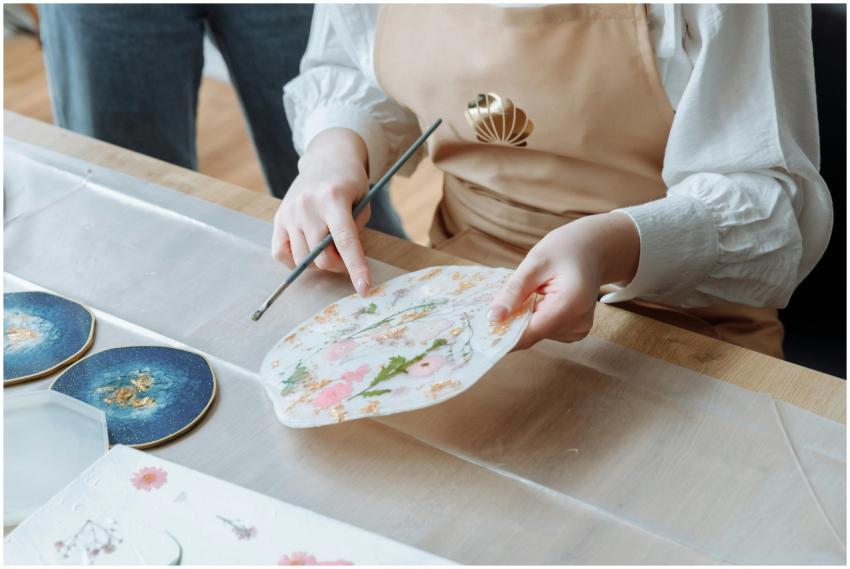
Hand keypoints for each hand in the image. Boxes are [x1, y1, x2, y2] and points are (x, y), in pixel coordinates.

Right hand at [271, 128, 371, 295]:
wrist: (327, 159)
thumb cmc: (350, 184)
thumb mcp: (363, 202)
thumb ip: (355, 232)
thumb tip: (340, 262)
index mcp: (334, 198)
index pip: (346, 241)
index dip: (356, 268)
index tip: (364, 290)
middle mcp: (308, 205)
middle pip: (322, 257)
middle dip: (338, 265)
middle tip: (345, 255)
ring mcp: (290, 212)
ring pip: (303, 259)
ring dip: (319, 262)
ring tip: (328, 246)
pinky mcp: (278, 217)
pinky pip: (280, 254)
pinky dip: (295, 261)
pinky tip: (307, 251)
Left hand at [488, 212, 640, 349]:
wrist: (594, 249)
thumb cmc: (565, 249)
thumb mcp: (534, 263)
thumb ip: (513, 292)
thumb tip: (492, 318)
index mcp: (570, 304)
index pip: (529, 333)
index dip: (502, 335)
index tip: (478, 332)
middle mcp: (578, 324)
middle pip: (531, 335)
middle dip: (510, 323)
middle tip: (493, 305)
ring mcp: (578, 331)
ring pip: (536, 334)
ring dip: (522, 320)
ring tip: (526, 294)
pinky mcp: (575, 332)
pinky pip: (544, 331)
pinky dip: (534, 319)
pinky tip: (538, 300)